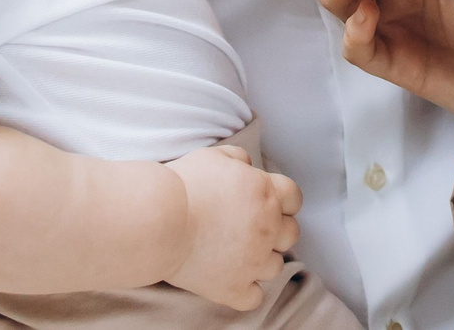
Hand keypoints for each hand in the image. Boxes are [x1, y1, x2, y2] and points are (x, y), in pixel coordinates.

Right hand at [162, 145, 300, 310]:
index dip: (283, 200)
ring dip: (261, 260)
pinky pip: (255, 297)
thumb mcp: (214, 156)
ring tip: (236, 253)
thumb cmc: (183, 185)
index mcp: (265, 193)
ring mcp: (253, 261)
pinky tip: (231, 278)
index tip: (269, 204)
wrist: (159, 219)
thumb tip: (247, 165)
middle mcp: (267, 228)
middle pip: (291, 233)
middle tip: (250, 228)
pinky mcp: (235, 288)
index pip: (294, 197)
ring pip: (276, 266)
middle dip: (275, 230)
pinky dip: (246, 290)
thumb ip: (239, 159)